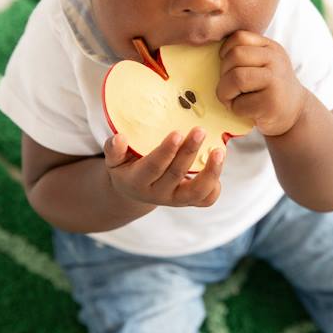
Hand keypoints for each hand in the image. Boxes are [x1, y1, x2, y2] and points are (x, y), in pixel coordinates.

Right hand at [103, 128, 223, 207]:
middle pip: (176, 174)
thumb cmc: (126, 167)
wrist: (134, 191)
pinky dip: (215, 186)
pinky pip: (206, 200)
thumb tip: (119, 138)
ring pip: (196, 192)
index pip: (153, 167)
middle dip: (189, 151)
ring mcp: (175, 200)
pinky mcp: (189, 201)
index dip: (166, 152)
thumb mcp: (114, 160)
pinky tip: (217, 164)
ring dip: (211, 172)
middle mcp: (158, 193)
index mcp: (137, 181)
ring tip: (219, 151)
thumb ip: (113, 150)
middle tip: (199, 130)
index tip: (177, 133)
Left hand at [216, 30, 308, 136]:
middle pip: (236, 56)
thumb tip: (208, 51)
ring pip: (236, 77)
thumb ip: (246, 55)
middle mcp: (276, 60)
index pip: (239, 37)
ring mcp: (275, 81)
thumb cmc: (269, 89)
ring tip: (232, 99)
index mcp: (271, 48)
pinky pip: (240, 103)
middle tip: (229, 87)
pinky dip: (235, 109)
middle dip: (223, 73)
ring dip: (226, 92)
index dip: (225, 51)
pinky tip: (244, 111)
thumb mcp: (264, 65)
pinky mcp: (271, 104)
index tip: (228, 67)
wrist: (295, 114)